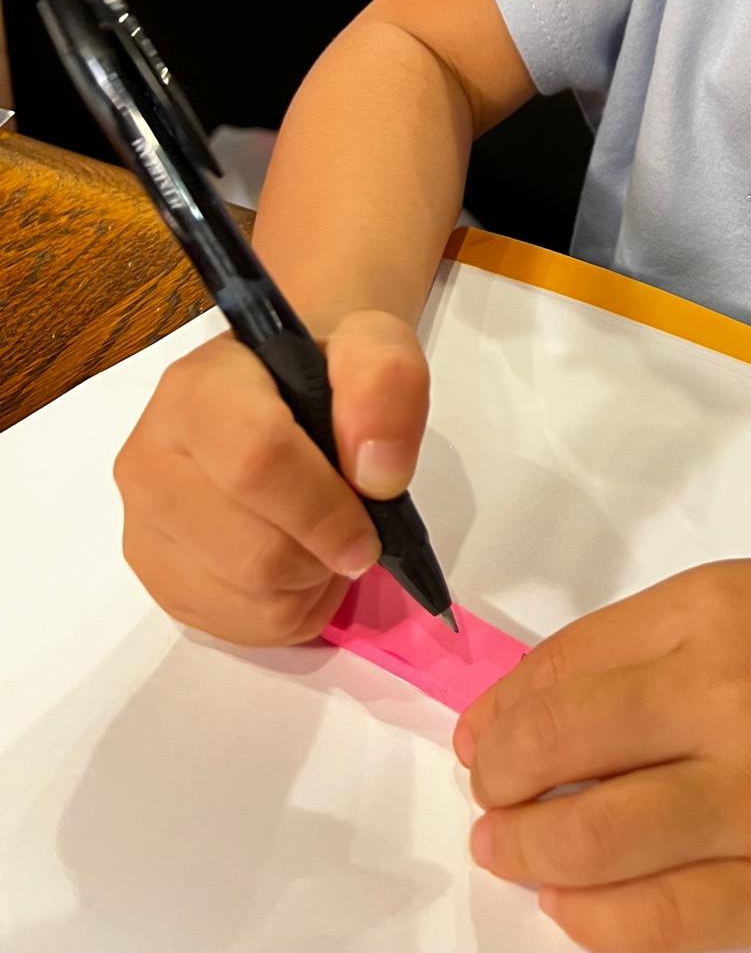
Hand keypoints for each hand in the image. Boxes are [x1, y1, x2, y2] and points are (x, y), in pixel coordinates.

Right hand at [114, 309, 429, 646]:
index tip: (371, 524)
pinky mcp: (158, 579)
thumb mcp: (374, 342)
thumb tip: (378, 474)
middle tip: (353, 525)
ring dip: (311, 580)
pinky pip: (239, 626)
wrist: (282, 382)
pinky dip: (290, 607)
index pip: (253, 463)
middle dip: (323, 551)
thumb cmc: (326, 363)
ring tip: (321, 533)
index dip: (324, 507)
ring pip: (246, 596)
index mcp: (196, 391)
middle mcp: (148, 461)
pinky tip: (297, 560)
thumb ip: (386, 384)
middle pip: (252, 552)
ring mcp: (145, 527)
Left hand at [455, 559, 750, 951]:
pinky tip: (574, 904)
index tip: (483, 733)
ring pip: (588, 845)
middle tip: (491, 792)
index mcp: (713, 613)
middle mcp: (727, 698)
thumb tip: (545, 696)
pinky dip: (592, 920)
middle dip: (498, 780)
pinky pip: (659, 923)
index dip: (501, 711)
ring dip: (524, 852)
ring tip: (508, 847)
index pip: (560, 669)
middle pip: (556, 751)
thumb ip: (652, 638)